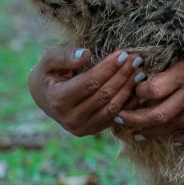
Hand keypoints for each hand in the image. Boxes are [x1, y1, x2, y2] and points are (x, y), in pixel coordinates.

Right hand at [28, 46, 143, 137]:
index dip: (108, 68)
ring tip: (140, 72)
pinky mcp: (92, 130)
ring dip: (128, 89)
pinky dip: (128, 103)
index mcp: (58, 100)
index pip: (90, 82)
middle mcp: (70, 119)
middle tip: (137, 60)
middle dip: (122, 76)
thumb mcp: (48, 60)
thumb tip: (86, 55)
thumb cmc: (48, 73)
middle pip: (103, 95)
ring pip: (112, 108)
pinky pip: (115, 117)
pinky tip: (137, 88)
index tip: (123, 54)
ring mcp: (81, 128)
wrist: (43, 96)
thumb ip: (65, 56)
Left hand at [116, 19, 183, 146]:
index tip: (131, 90)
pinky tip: (172, 139)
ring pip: (175, 128)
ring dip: (153, 132)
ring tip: (138, 132)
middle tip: (120, 120)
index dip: (136, 93)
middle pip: (158, 116)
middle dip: (135, 121)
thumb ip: (168, 43)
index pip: (152, 91)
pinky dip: (182, 140)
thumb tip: (141, 50)